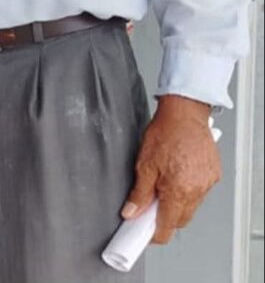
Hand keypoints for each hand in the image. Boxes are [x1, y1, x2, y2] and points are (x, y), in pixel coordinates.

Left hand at [122, 95, 219, 243]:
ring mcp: (206, 184)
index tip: (143, 232)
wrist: (185, 112)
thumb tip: (131, 211)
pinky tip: (177, 174)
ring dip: (176, 202)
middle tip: (149, 204)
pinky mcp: (213, 175)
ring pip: (191, 206)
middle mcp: (196, 191)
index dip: (153, 233)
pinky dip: (187, 189)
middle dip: (164, 217)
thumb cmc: (165, 131)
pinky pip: (199, 191)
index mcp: (178, 191)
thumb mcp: (144, 163)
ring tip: (163, 182)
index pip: (167, 227)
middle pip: (180, 219)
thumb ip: (139, 192)